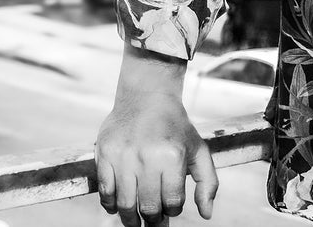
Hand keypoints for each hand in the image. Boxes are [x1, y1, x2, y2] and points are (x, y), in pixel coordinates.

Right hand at [95, 91, 217, 224]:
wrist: (146, 97)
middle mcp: (147, 157)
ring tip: (135, 221)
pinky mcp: (104, 153)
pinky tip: (118, 205)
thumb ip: (208, 182)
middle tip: (153, 222)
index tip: (170, 208)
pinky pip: (105, 191)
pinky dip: (110, 205)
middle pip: (148, 207)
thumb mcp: (198, 150)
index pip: (172, 202)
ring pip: (125, 204)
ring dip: (130, 218)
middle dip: (152, 220)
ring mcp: (123, 156)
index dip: (172, 211)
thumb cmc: (175, 128)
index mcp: (173, 157)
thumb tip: (206, 214)